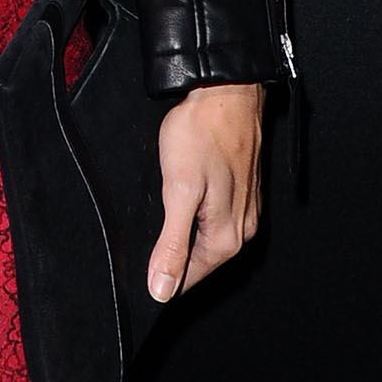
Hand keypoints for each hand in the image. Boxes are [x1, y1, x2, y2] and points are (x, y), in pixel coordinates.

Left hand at [148, 83, 262, 303]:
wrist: (225, 91)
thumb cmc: (202, 134)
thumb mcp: (178, 193)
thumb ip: (171, 244)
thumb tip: (162, 289)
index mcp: (226, 238)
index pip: (187, 280)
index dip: (159, 279)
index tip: (137, 271)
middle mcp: (241, 230)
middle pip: (196, 263)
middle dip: (170, 257)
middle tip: (143, 237)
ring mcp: (243, 210)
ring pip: (203, 241)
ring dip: (180, 236)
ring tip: (160, 216)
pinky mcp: (240, 192)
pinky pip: (212, 221)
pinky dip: (192, 218)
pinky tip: (179, 201)